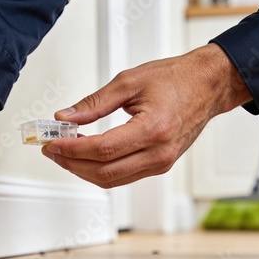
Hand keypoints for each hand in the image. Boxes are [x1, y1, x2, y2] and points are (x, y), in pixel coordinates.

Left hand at [42, 43, 251, 187]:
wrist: (206, 85)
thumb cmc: (174, 79)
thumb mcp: (128, 82)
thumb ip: (93, 103)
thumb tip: (65, 117)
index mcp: (154, 129)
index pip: (102, 149)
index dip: (72, 149)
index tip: (52, 143)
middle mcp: (159, 153)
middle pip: (104, 171)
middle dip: (71, 163)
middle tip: (51, 150)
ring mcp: (161, 163)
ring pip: (112, 179)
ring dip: (82, 169)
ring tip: (64, 153)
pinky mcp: (160, 165)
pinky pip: (122, 176)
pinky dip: (99, 170)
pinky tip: (85, 156)